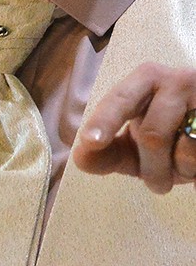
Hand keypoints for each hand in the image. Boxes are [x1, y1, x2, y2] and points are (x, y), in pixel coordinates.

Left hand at [72, 62, 195, 193]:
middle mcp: (177, 79)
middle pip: (153, 135)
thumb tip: (81, 157)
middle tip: (156, 187)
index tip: (91, 142)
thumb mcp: (132, 145)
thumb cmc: (166, 134)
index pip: (120, 100)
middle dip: (151, 169)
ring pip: (185, 149)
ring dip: (179, 171)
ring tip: (182, 167)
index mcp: (145, 79)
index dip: (104, 122)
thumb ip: (105, 153)